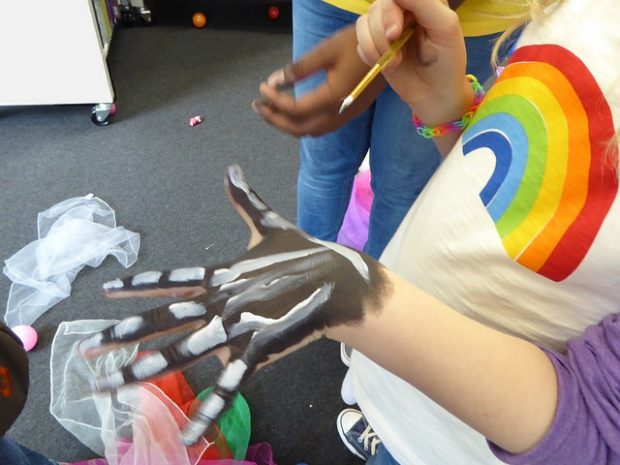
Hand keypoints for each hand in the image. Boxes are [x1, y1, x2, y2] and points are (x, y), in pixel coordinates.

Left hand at [79, 165, 388, 444]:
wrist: (340, 280)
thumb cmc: (304, 254)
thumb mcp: (271, 225)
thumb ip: (246, 200)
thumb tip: (230, 166)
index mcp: (221, 274)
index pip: (171, 279)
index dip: (139, 285)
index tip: (106, 290)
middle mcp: (221, 300)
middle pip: (163, 320)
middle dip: (122, 335)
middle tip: (86, 351)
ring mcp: (238, 326)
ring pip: (183, 352)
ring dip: (144, 372)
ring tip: (109, 387)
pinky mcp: (260, 350)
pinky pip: (230, 384)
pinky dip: (209, 410)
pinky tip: (188, 435)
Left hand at [252, 26, 385, 136]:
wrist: (392, 48)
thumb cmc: (359, 44)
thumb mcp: (326, 51)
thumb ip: (299, 69)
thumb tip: (274, 81)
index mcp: (333, 98)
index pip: (295, 109)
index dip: (274, 101)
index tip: (262, 88)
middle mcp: (339, 113)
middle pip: (300, 128)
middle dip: (275, 120)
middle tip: (258, 106)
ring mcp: (345, 116)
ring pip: (310, 131)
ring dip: (288, 124)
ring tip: (270, 110)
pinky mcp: (349, 113)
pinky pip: (321, 127)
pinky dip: (302, 123)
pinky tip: (293, 111)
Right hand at [356, 0, 471, 124]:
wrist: (435, 95)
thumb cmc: (447, 62)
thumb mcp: (444, 27)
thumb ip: (423, 2)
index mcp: (421, 1)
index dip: (389, 11)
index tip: (394, 33)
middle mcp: (402, 10)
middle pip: (376, 7)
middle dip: (381, 32)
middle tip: (397, 54)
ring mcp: (386, 29)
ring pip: (363, 23)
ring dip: (375, 47)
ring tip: (395, 64)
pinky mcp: (375, 47)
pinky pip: (359, 43)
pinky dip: (370, 56)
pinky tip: (387, 67)